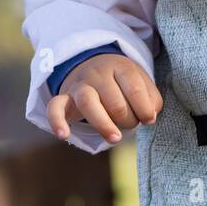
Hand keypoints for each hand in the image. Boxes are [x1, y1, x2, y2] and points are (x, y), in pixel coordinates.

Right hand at [47, 53, 163, 142]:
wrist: (91, 66)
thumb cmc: (122, 82)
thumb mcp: (142, 83)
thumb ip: (151, 100)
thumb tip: (149, 118)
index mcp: (120, 67)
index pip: (135, 89)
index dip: (145, 110)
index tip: (149, 120)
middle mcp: (98, 74)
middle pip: (115, 103)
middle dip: (127, 120)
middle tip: (130, 122)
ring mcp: (79, 85)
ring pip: (88, 103)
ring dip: (104, 124)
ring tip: (115, 139)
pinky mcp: (63, 98)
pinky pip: (55, 107)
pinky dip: (57, 121)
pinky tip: (63, 135)